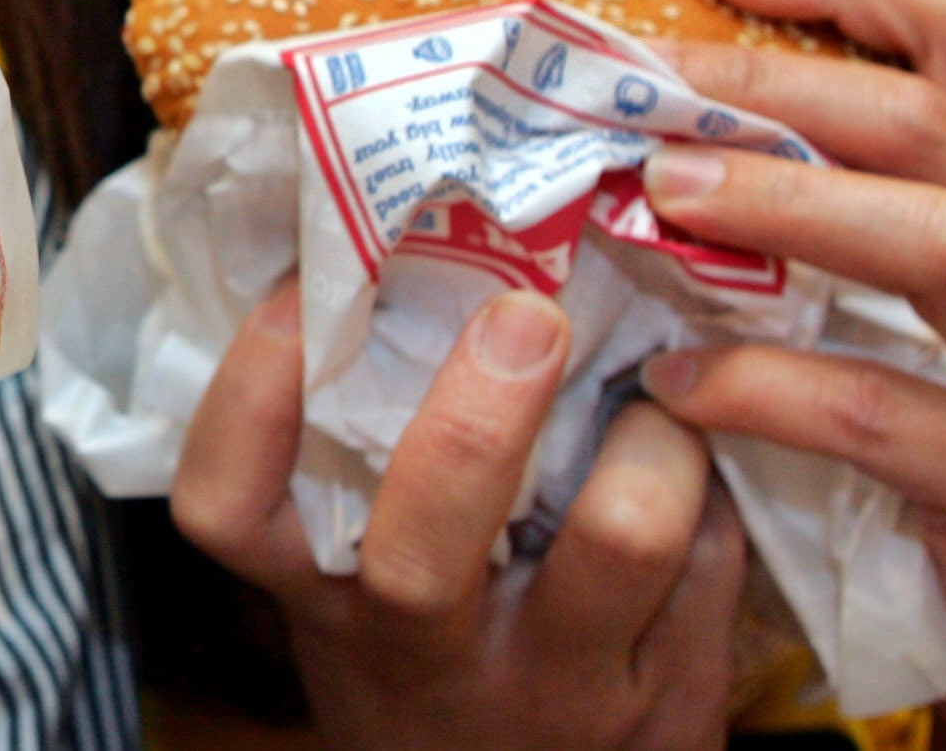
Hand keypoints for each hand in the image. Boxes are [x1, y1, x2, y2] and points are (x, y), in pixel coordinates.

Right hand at [172, 281, 743, 749]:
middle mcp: (423, 653)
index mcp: (324, 599)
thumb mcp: (360, 590)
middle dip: (478, 413)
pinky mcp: (671, 701)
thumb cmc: (434, 661)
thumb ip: (361, 461)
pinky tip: (698, 466)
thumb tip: (383, 243)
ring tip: (657, 396)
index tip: (304, 292)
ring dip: (653, 433)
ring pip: (620, 535)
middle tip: (526, 312)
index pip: (230, 506)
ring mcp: (555, 686)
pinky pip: (714, 561)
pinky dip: (714, 488)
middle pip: (422, 544)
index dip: (253, 392)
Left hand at [643, 0, 945, 750]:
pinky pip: (888, 414)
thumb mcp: (900, 317)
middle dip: (776, 89)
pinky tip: (675, 383)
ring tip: (660, 194)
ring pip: (941, 242)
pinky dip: (767, 387)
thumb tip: (639, 126)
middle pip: (931, 125)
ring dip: (785, 203)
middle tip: (644, 94)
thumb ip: (820, 220)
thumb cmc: (943, 463)